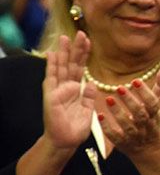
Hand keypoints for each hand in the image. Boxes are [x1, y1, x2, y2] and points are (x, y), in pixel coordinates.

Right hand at [41, 32, 96, 152]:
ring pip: (61, 67)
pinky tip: (53, 55)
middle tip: (80, 32)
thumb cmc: (75, 128)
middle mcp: (66, 87)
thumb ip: (89, 96)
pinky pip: (52, 78)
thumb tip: (92, 83)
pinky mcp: (51, 96)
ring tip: (64, 37)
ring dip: (63, 52)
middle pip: (71, 63)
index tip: (88, 41)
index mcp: (76, 89)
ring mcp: (57, 90)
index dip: (84, 54)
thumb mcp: (88, 110)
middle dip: (75, 48)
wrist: (66, 142)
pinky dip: (52, 66)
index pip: (81, 68)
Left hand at [99, 69, 159, 158]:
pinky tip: (100, 116)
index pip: (152, 103)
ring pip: (127, 126)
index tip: (136, 81)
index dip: (145, 93)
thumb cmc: (152, 121)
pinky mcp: (123, 143)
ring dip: (118, 113)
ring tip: (108, 99)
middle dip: (130, 101)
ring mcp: (134, 135)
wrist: (149, 148)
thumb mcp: (158, 104)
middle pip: (140, 114)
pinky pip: (115, 136)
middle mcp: (146, 126)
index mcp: (154, 114)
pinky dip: (107, 127)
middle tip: (119, 88)